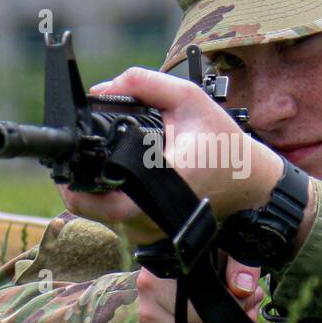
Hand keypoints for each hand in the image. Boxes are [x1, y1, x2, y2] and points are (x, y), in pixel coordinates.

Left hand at [74, 68, 283, 230]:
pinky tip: (117, 183)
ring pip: (104, 219)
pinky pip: (117, 224)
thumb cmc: (222, 142)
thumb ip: (145, 84)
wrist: (248, 181)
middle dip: (78, 186)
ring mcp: (154, 232)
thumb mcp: (189, 99)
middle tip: (74, 163)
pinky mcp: (153, 238)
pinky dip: (109, 203)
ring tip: (100, 168)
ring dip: (93, 195)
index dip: (82, 184)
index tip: (72, 162)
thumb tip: (100, 90)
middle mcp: (157, 215)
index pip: (109, 199)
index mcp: (167, 182)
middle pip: (96, 210)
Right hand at [137, 256, 262, 322]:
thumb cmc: (198, 259)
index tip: (252, 297)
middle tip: (252, 313)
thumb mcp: (219, 250)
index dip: (234, 307)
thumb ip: (237, 264)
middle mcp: (149, 308)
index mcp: (158, 281)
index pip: (201, 307)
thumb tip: (244, 290)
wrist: (173, 265)